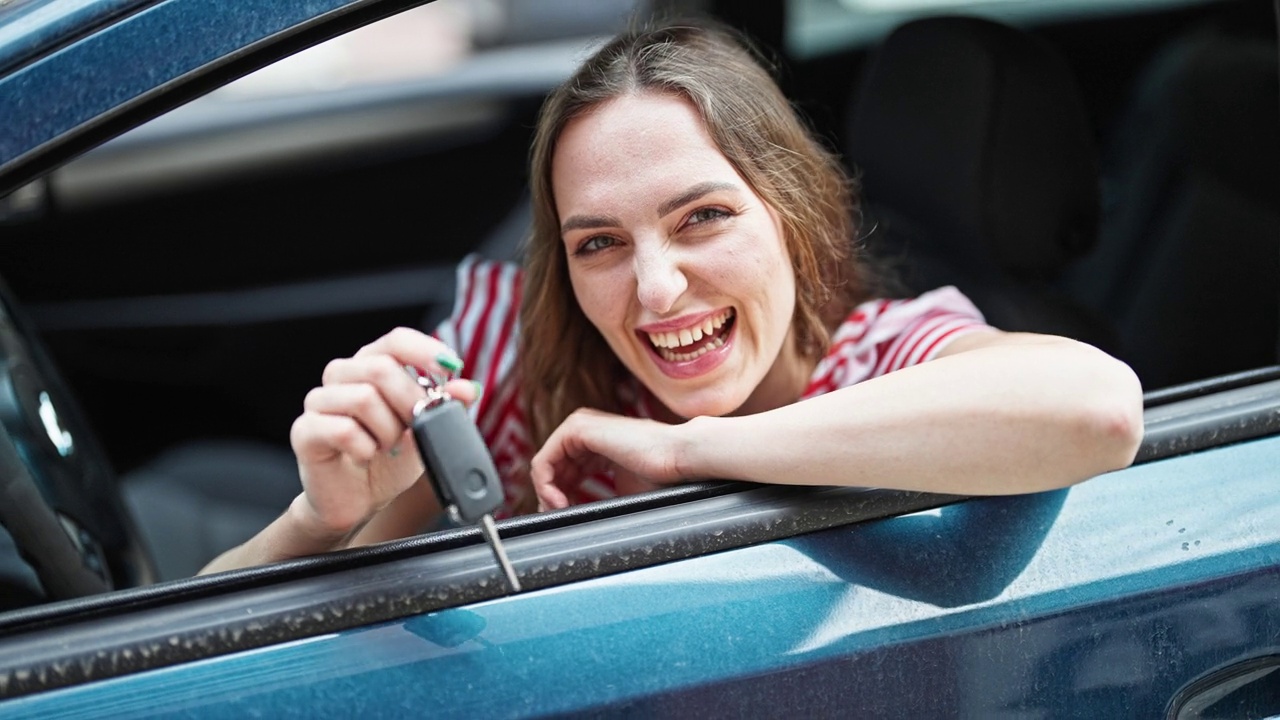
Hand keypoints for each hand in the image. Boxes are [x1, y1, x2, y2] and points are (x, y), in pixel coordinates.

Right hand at [288, 327, 479, 540]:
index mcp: (371, 365)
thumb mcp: (427, 432)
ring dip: (387, 430)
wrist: (359, 501)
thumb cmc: (389, 461)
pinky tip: (366, 457)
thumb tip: (468, 388)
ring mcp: (319, 401)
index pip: (396, 340)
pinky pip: (343, 430)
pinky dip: (366, 449)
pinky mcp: (304, 431)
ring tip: (386, 447)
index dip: (425, 350)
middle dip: (410, 402)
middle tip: (414, 428)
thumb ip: (445, 408)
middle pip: (381, 368)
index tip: (452, 369)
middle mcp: (342, 376)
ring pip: (363, 398)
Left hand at [530, 408, 693, 510]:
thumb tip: (577, 517)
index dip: (562, 495)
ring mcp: (580, 425)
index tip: (567, 516)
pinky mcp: (576, 428)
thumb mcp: (621, 489)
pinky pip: (544, 461)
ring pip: (545, 465)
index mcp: (597, 441)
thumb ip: (598, 496)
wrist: (676, 457)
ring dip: (547, 493)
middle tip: (559, 518)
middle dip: (551, 496)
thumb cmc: (660, 476)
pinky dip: (545, 485)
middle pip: (554, 468)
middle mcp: (586, 430)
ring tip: (560, 512)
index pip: (567, 470)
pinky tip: (559, 501)